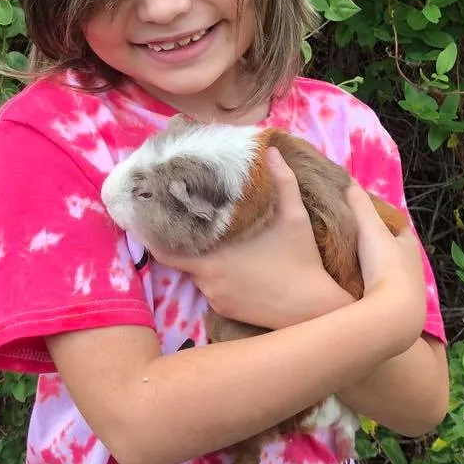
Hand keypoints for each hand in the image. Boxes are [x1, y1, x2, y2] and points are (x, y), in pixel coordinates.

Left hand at [150, 148, 353, 329]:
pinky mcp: (225, 312)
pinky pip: (212, 291)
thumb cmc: (302, 259)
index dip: (154, 237)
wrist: (314, 308)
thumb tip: (271, 150)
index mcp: (213, 258)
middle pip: (184, 259)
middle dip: (185, 244)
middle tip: (187, 225)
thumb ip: (282, 181)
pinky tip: (233, 267)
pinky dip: (216, 279)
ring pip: (199, 275)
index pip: (165, 251)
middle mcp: (208, 282)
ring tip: (214, 243)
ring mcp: (216, 300)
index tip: (149, 222)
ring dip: (203, 261)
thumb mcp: (295, 216)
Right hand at [345, 181, 426, 335]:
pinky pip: (378, 291)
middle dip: (374, 245)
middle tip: (348, 240)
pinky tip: (349, 288)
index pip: (396, 226)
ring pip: (384, 272)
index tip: (361, 217)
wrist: (392, 312)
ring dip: (370, 268)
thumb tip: (350, 182)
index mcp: (408, 243)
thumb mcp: (369, 228)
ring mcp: (404, 289)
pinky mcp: (394, 308)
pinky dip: (366, 287)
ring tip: (344, 264)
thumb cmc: (385, 265)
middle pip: (390, 250)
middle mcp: (411, 265)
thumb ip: (360, 205)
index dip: (381, 220)